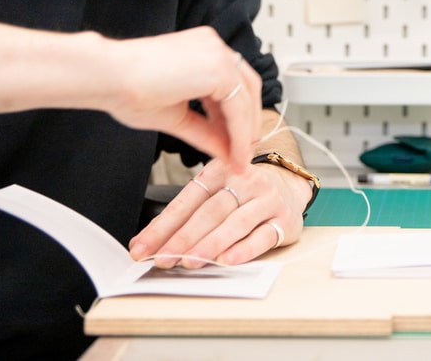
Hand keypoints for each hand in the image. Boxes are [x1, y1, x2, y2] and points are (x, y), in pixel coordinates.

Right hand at [96, 27, 259, 173]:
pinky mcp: (218, 66)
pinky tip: (233, 154)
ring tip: (239, 161)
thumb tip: (225, 151)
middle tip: (243, 156)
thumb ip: (204, 131)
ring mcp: (217, 53)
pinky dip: (239, 133)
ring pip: (246, 98)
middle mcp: (213, 47)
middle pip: (247, 89)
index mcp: (202, 51)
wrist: (108, 77)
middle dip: (247, 126)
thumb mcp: (176, 116)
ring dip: (244, 133)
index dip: (237, 119)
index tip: (234, 147)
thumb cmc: (127, 89)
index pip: (232, 86)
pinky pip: (238, 106)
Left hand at [128, 156, 308, 267]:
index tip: (142, 248)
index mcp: (220, 170)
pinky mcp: (284, 219)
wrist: (288, 183)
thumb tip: (145, 242)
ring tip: (189, 261)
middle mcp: (244, 181)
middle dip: (183, 238)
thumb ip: (184, 215)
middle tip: (163, 258)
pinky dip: (243, 249)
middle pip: (209, 211)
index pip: (186, 201)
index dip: (163, 226)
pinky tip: (227, 260)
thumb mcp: (213, 191)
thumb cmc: (244, 192)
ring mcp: (266, 199)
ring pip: (235, 223)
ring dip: (210, 244)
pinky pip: (263, 235)